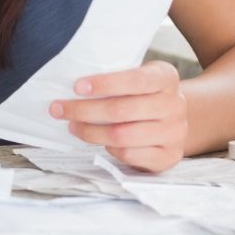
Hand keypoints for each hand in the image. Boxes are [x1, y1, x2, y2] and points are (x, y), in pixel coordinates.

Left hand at [50, 60, 186, 172]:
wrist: (172, 121)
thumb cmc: (144, 96)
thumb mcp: (138, 78)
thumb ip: (116, 79)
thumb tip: (74, 87)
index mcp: (166, 77)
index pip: (135, 80)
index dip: (105, 84)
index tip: (76, 87)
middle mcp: (175, 104)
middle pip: (122, 110)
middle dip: (85, 110)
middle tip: (59, 109)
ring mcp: (175, 132)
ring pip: (122, 135)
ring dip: (90, 132)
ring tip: (72, 126)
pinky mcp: (169, 156)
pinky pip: (129, 155)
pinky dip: (109, 149)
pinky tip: (99, 141)